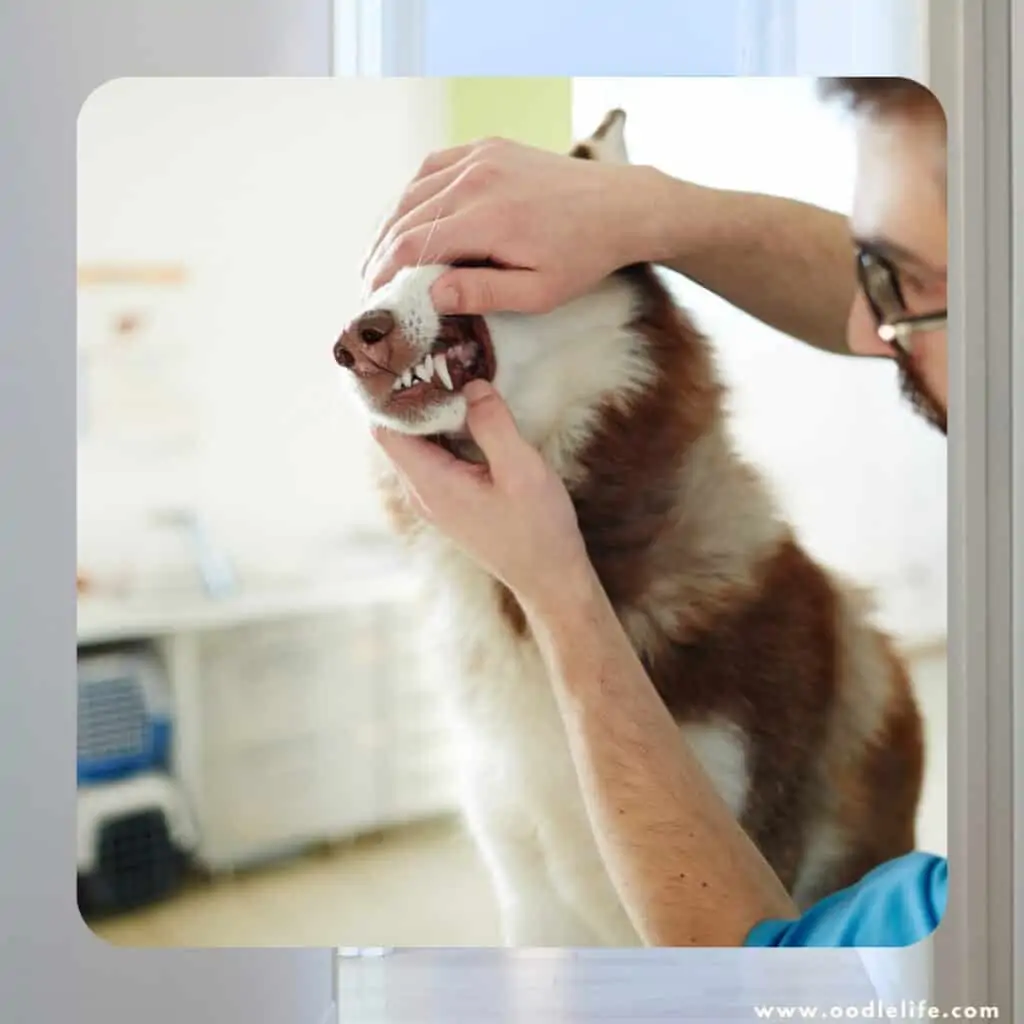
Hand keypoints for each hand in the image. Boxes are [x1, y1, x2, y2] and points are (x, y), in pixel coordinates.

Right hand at [362, 137, 665, 315]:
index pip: (414, 245)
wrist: (620, 206)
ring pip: (414, 190)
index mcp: (488, 219)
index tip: (373, 297)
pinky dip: (414, 193)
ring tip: (381, 256)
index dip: (385, 273)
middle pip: (406, 217)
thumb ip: (483, 293)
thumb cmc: (582, 257)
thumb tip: (431, 295)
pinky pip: (434, 166)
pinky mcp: (488, 147)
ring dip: (391, 224)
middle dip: (381, 253)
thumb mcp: (538, 291)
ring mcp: (481, 157)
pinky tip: (408, 217)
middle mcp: (477, 179)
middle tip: (370, 283)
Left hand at [372, 380, 594, 614]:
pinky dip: (446, 431)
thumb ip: (493, 425)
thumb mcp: (522, 470)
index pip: (385, 429)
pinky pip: (435, 456)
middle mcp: (422, 492)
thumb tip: (471, 385)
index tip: (415, 360)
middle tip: (440, 359)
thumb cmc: (537, 528)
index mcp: (430, 484)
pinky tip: (470, 414)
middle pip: (397, 433)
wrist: (549, 577)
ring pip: (417, 444)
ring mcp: (434, 498)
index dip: (392, 394)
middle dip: (413, 396)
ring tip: (455, 378)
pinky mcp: (450, 500)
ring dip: (432, 413)